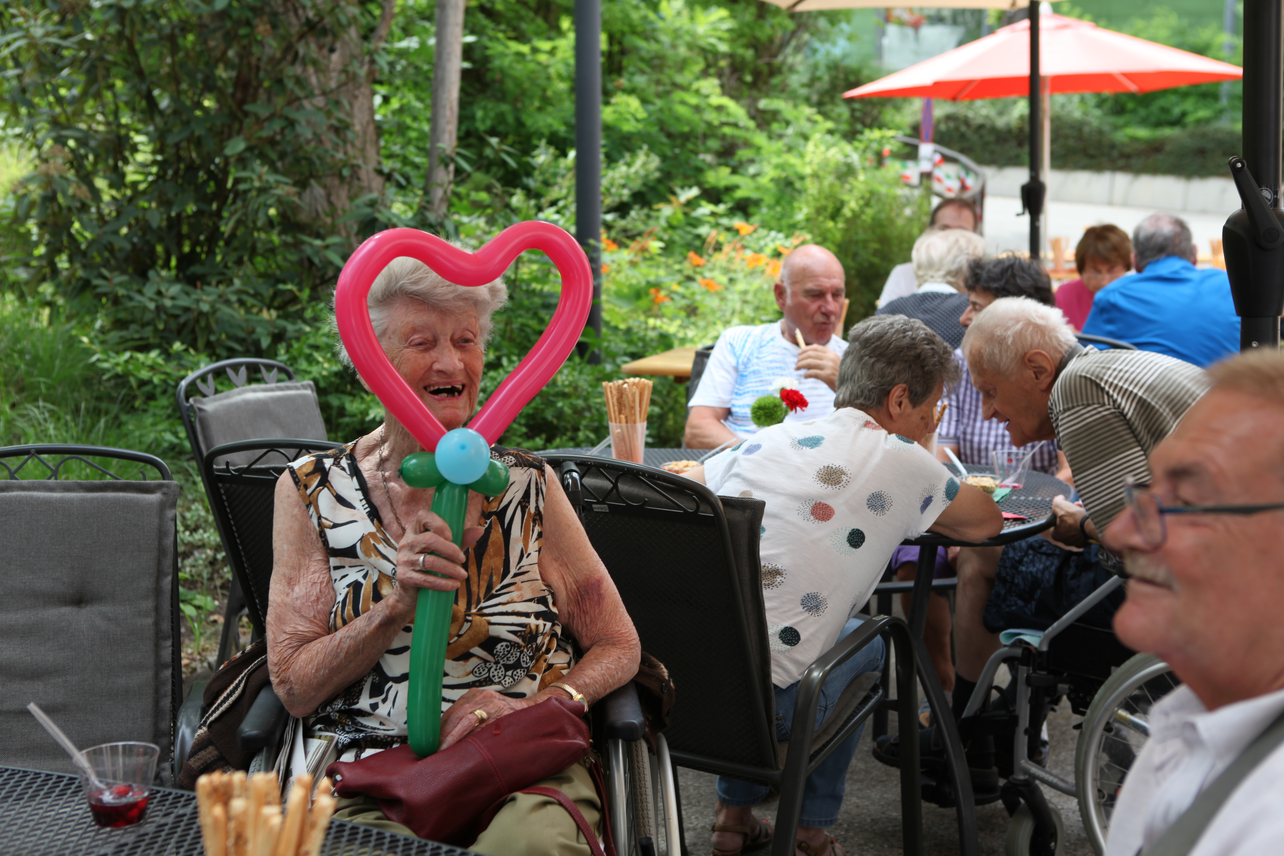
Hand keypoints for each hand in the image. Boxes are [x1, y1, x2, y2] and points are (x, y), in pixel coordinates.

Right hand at [385, 507, 483, 620]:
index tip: (451, 535)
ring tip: (462, 574)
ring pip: (430, 561)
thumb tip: (480, 530)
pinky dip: (443, 583)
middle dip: (450, 550)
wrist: (412, 590)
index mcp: (416, 530)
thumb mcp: (445, 549)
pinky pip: (426, 579)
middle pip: (429, 540)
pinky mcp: (404, 576)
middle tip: (462, 558)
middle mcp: (407, 542)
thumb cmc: (431, 563)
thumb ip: (461, 539)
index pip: (423, 517)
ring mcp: (404, 559)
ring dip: (450, 569)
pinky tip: (454, 585)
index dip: (438, 523)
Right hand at [438, 688, 552, 750]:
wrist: (527, 709)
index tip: (442, 751)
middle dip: (442, 735)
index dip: (452, 737)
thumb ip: (488, 741)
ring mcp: (477, 693)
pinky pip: (453, 708)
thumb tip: (466, 753)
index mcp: (494, 706)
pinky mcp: (471, 694)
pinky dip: (444, 723)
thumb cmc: (519, 725)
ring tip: (431, 745)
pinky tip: (438, 735)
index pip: (466, 722)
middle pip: (456, 716)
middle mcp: (484, 697)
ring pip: (452, 712)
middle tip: (432, 751)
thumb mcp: (507, 735)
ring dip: (440, 729)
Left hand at [795, 346, 839, 390]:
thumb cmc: (840, 376)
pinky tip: (805, 376)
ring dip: (800, 365)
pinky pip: (812, 372)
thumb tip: (807, 358)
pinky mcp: (827, 375)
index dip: (805, 349)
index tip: (799, 353)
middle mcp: (830, 358)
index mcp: (832, 354)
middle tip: (796, 364)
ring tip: (797, 368)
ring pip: (809, 362)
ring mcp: (829, 366)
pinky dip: (806, 374)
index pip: (816, 347)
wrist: (849, 386)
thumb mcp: (834, 364)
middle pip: (810, 354)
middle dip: (801, 358)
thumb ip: (824, 359)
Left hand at [1046, 495, 1087, 549]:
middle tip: (1077, 507)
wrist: (1092, 525)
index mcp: (1056, 534)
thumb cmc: (1074, 517)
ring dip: (1080, 518)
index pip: (1056, 522)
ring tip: (1084, 510)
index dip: (1061, 512)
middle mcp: (1065, 540)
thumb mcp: (1060, 505)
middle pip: (1067, 523)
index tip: (1067, 507)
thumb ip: (1057, 501)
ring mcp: (1076, 542)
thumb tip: (1059, 498)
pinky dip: (1087, 524)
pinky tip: (1089, 518)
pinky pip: (1085, 530)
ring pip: (1077, 526)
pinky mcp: (1087, 542)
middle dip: (1072, 514)